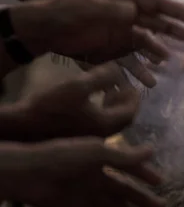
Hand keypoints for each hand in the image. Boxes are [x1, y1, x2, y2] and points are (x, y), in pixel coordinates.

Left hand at [4, 139, 164, 206]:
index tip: (161, 181)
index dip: (144, 173)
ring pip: (113, 206)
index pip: (128, 166)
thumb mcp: (98, 152)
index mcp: (101, 159)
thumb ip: (125, 155)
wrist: (33, 174)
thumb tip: (152, 151)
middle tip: (161, 206)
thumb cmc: (66, 157)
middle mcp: (96, 177)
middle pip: (124, 190)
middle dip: (142, 198)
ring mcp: (86, 195)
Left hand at [11, 0, 183, 70]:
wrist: (49, 31)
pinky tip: (164, 61)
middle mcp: (127, 1)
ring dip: (171, 31)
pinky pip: (141, 46)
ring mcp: (125, 21)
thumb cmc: (64, 10)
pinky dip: (153, 53)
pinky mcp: (120, 39)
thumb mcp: (85, 5)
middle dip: (178, 12)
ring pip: (154, 26)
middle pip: (157, 5)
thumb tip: (133, 11)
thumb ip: (110, 7)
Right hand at [14, 63, 139, 141]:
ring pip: (111, 124)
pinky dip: (103, 113)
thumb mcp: (79, 85)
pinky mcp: (78, 136)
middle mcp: (101, 134)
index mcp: (106, 123)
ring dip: (115, 108)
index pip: (130, 112)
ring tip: (110, 93)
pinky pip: (99, 125)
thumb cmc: (54, 104)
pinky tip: (92, 102)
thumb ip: (103, 77)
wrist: (26, 125)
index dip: (134, 97)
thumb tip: (117, 69)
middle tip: (125, 89)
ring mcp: (89, 137)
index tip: (133, 86)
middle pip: (123, 120)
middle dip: (127, 103)